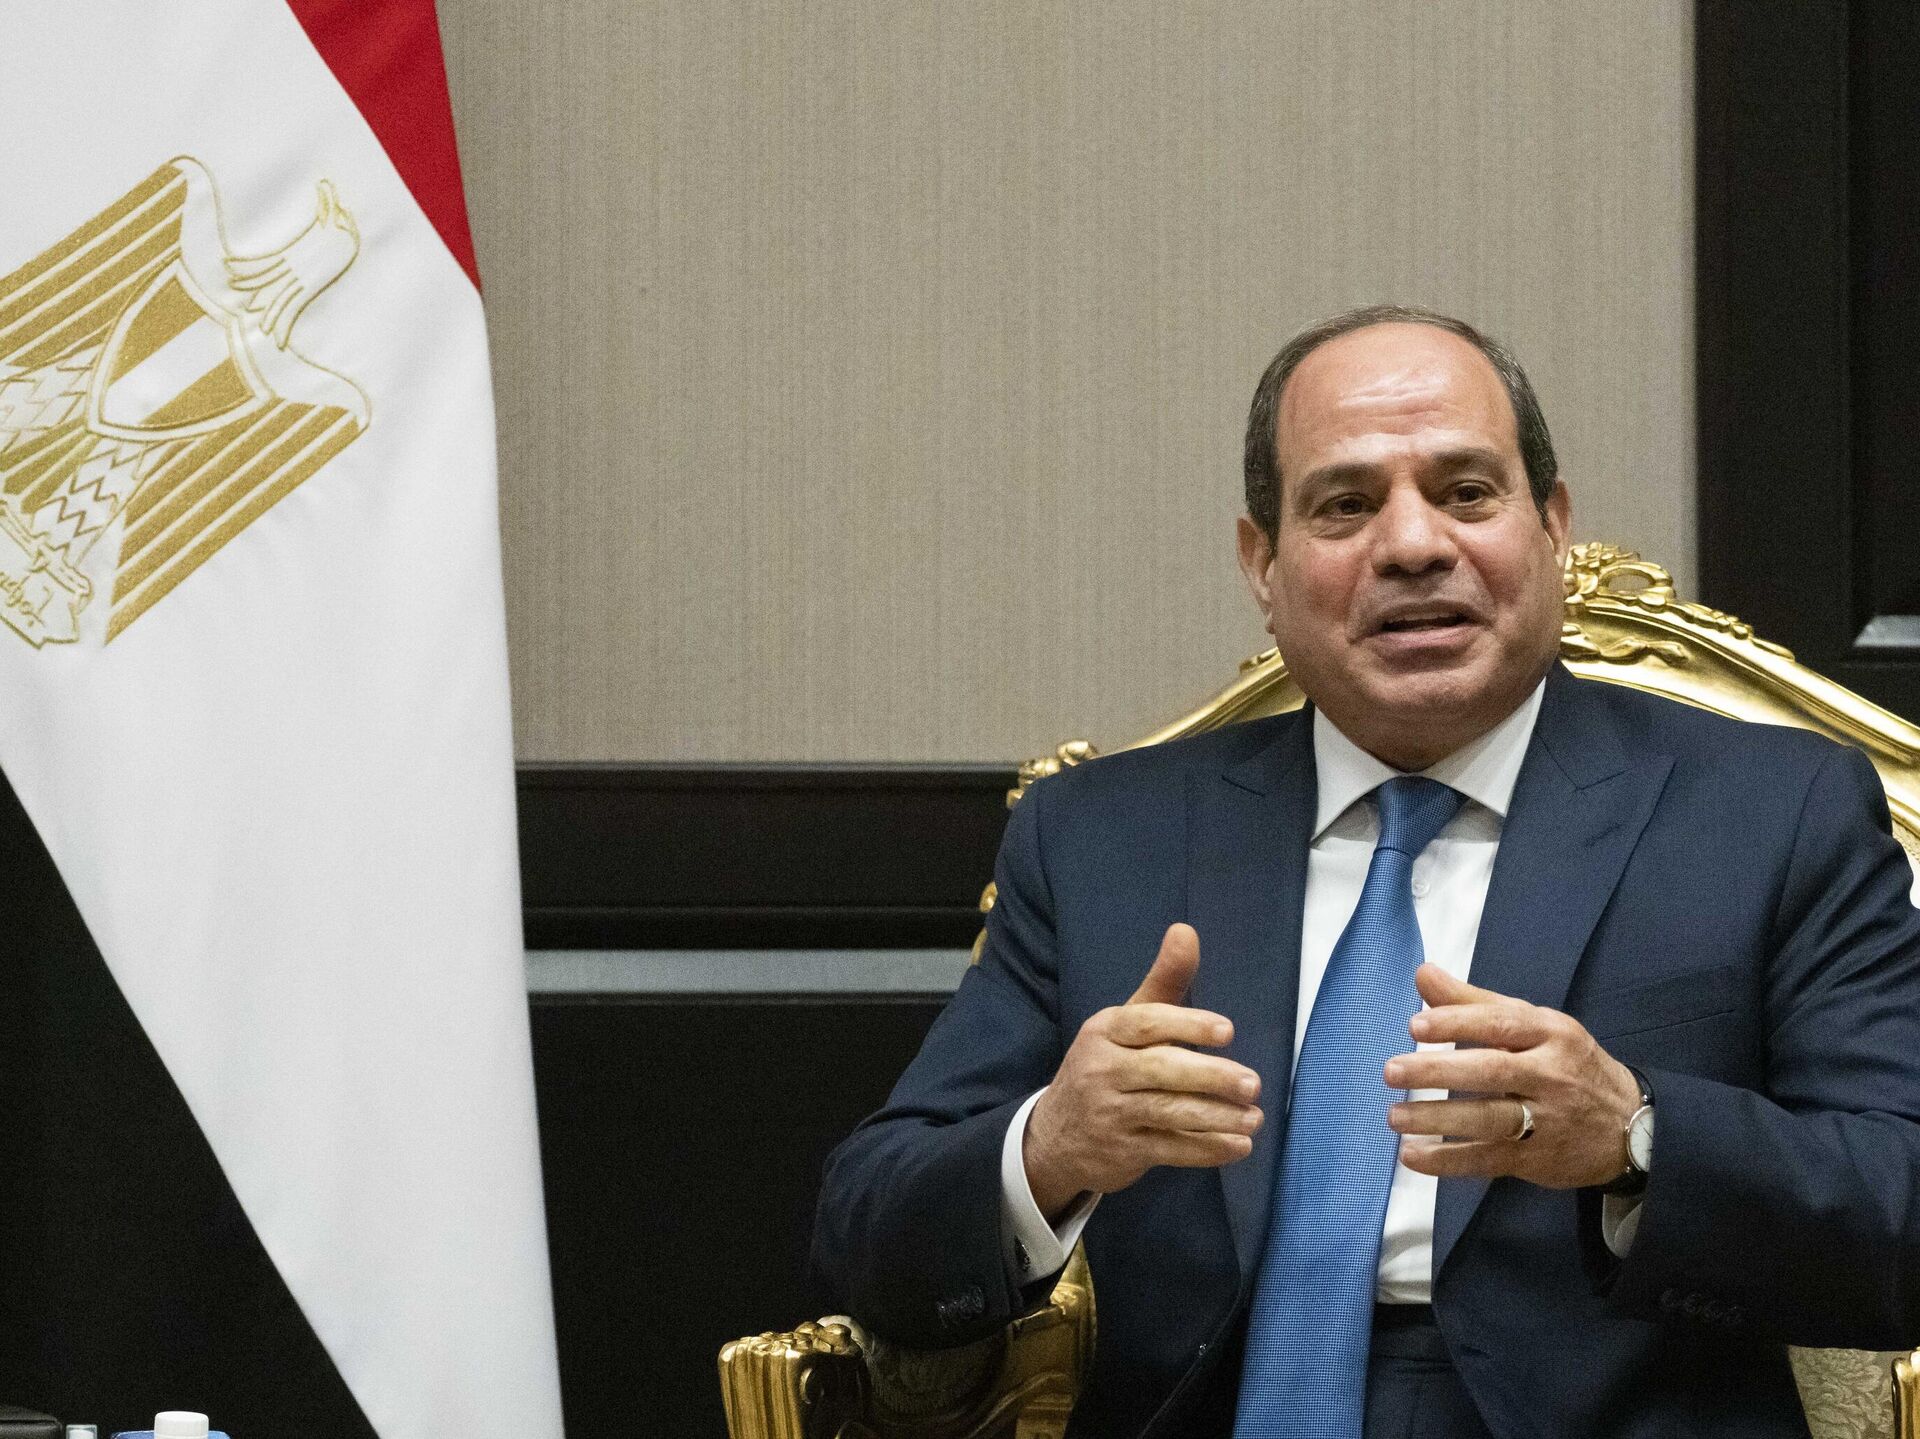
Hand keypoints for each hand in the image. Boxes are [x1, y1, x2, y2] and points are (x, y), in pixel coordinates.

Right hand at [1023, 924, 1263, 1219]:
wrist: (1056, 1135)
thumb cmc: (1108, 1065)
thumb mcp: (1127, 1021)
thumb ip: (1164, 981)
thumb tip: (1185, 930)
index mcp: (1106, 1030)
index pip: (1147, 1024)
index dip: (1188, 1026)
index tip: (1227, 1031)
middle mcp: (1103, 1070)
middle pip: (1160, 1071)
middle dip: (1210, 1077)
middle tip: (1252, 1083)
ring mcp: (1111, 1113)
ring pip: (1168, 1114)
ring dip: (1216, 1118)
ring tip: (1255, 1117)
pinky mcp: (1123, 1151)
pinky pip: (1170, 1149)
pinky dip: (1207, 1149)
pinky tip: (1239, 1144)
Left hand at [1388, 964, 1642, 1188]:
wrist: (1630, 1125)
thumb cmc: (1566, 1063)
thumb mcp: (1533, 1024)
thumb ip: (1474, 1002)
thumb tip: (1422, 973)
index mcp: (1550, 1033)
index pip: (1500, 1024)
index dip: (1457, 1023)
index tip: (1415, 1026)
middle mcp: (1551, 1075)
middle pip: (1492, 1072)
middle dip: (1439, 1072)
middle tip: (1392, 1070)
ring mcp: (1547, 1120)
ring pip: (1490, 1119)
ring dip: (1438, 1119)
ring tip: (1395, 1116)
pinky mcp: (1538, 1159)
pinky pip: (1489, 1159)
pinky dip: (1450, 1160)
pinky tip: (1413, 1156)